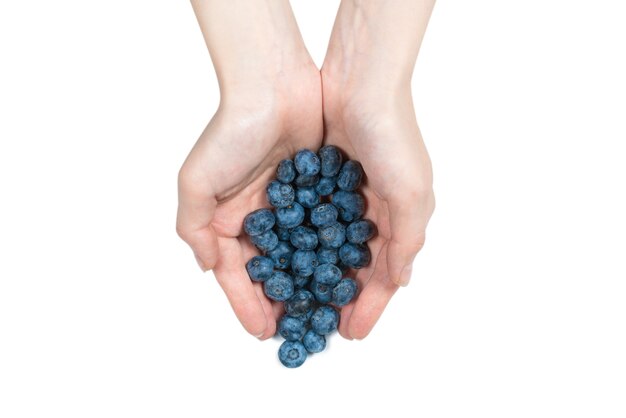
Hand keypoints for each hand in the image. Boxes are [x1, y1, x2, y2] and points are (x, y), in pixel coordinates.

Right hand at [177, 0, 321, 338]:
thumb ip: (194, 229)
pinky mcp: (317, 188)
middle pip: (270, 268)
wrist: (273, 85)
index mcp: (227, 218)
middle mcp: (258, 215)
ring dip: (307, 281)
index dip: (247, 302)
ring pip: (299, 253)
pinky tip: (340, 271)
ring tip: (321, 308)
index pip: (238, 272)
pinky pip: (323, 228)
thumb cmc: (231, 132)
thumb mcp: (196, 181)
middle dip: (279, 299)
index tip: (262, 330)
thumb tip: (209, 267)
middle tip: (293, 328)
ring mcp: (289, 203)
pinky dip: (329, 250)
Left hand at [320, 70, 434, 340]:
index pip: (385, 275)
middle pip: (355, 266)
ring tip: (298, 300)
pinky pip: (309, 221)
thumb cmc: (393, 138)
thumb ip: (406, 241)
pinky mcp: (321, 180)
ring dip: (317, 274)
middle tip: (322, 325)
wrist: (361, 83)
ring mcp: (346, 195)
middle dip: (341, 296)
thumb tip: (400, 281)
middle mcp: (374, 210)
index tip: (352, 333)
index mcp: (401, 218)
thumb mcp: (412, 194)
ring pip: (329, 248)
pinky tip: (284, 260)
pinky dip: (300, 242)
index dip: (370, 305)